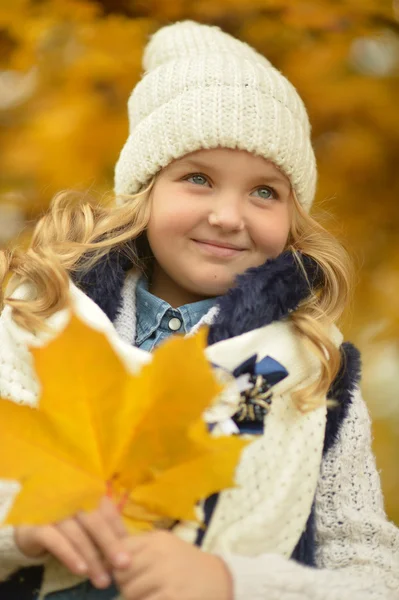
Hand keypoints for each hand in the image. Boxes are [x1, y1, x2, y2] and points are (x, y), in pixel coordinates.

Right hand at [14, 496, 130, 588]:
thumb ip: (103, 529)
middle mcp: (72, 498)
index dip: (120, 532)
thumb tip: (127, 548)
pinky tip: (81, 570)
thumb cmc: (66, 525)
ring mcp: (53, 510)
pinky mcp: (37, 526)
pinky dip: (69, 555)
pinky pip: (55, 541)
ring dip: (92, 558)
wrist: (29, 527)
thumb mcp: (86, 524)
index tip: (131, 553)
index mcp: (87, 494)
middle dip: (111, 545)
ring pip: (77, 534)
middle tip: (123, 566)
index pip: (108, 511)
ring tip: (102, 579)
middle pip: (95, 521)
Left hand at [113, 530, 233, 599]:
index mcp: (156, 540)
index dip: (117, 564)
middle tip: (141, 587)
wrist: (217, 582)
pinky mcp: (171, 597)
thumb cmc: (184, 564)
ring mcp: (166, 577)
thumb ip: (137, 548)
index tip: (124, 572)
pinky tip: (159, 598)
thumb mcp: (164, 547)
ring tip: (152, 594)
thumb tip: (104, 544)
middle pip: (121, 574)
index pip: (120, 549)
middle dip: (126, 584)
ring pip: (130, 593)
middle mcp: (159, 554)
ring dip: (136, 599)